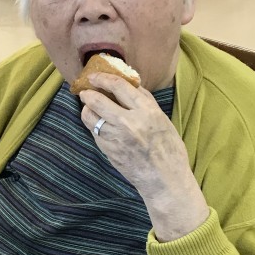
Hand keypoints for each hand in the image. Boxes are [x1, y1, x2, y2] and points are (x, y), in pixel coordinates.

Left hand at [79, 73, 208, 241]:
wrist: (164, 179)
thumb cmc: (169, 149)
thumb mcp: (163, 120)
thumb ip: (146, 102)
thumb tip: (131, 85)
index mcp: (146, 111)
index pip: (119, 86)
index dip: (103, 78)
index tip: (95, 75)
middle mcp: (128, 122)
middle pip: (97, 99)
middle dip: (88, 92)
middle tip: (85, 90)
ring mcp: (115, 137)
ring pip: (89, 115)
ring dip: (86, 108)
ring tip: (89, 106)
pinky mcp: (107, 150)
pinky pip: (93, 131)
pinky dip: (93, 124)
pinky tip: (98, 124)